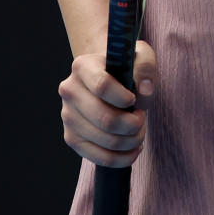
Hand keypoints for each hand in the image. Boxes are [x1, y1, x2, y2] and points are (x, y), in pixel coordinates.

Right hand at [58, 40, 157, 167]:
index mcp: (82, 66)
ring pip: (106, 140)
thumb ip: (145, 67)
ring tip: (139, 130)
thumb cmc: (125, 67)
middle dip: (133, 124)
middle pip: (105, 119)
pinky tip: (134, 148)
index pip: (102, 86)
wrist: (106, 79)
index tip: (134, 99)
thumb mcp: (140, 56)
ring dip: (131, 140)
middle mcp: (69, 91)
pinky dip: (123, 158)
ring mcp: (68, 117)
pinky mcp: (72, 138)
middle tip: (141, 117)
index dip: (123, 98)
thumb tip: (144, 91)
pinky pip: (100, 158)